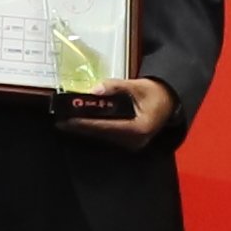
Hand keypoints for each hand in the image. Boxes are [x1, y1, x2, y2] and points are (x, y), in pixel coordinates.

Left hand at [61, 76, 178, 147]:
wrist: (170, 102)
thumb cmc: (155, 93)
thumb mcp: (138, 86)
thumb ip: (116, 87)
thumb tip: (94, 89)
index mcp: (138, 128)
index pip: (106, 127)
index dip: (85, 123)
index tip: (68, 120)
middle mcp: (134, 141)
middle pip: (101, 134)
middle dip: (80, 127)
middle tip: (60, 122)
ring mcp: (132, 144)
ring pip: (103, 137)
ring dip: (85, 129)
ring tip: (65, 123)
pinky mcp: (129, 143)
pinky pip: (107, 137)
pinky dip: (94, 130)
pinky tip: (80, 125)